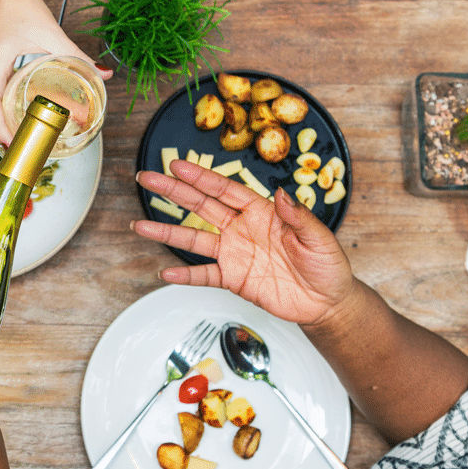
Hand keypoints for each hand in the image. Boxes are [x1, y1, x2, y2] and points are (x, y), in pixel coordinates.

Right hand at [0, 0, 110, 145]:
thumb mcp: (51, 32)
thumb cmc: (19, 5)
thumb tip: (103, 74)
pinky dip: (3, 108)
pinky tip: (19, 115)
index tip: (13, 141)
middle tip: (25, 146)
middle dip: (4, 130)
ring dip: (2, 121)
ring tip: (23, 137)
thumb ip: (76, 55)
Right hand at [133, 160, 355, 325]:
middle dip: (173, 191)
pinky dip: (185, 275)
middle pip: (201, 206)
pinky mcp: (234, 279)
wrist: (327, 302)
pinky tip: (165, 272)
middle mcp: (242, 229)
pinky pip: (204, 275)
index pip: (225, 190)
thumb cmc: (327, 265)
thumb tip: (282, 194)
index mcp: (262, 212)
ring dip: (167, 233)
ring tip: (140, 227)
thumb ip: (298, 216)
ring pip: (194, 240)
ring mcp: (234, 254)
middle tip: (147, 178)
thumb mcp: (319, 238)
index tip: (178, 166)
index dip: (200, 177)